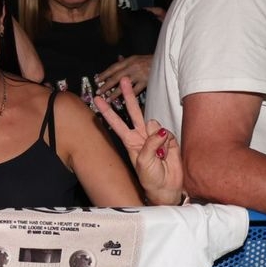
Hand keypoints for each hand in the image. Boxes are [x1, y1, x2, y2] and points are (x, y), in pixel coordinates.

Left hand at [93, 77, 183, 205]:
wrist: (167, 187)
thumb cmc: (150, 178)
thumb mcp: (143, 162)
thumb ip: (149, 144)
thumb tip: (159, 129)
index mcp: (130, 141)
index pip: (116, 122)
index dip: (108, 111)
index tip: (97, 99)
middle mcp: (141, 135)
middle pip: (133, 111)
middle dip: (128, 96)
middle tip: (124, 79)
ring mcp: (154, 136)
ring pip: (152, 123)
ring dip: (156, 138)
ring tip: (158, 154)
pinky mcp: (168, 138)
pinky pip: (167, 132)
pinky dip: (167, 142)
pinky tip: (167, 153)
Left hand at [96, 54, 152, 97]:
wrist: (166, 62)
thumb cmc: (150, 60)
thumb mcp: (137, 58)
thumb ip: (127, 61)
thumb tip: (118, 58)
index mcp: (129, 60)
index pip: (113, 68)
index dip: (104, 74)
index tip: (96, 80)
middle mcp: (132, 67)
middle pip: (116, 77)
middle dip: (106, 85)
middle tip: (98, 92)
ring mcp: (139, 75)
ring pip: (124, 86)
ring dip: (115, 93)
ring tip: (108, 99)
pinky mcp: (146, 82)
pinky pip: (135, 91)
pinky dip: (128, 96)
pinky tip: (123, 101)